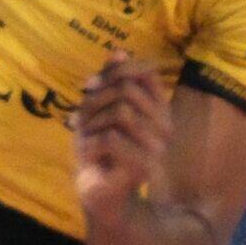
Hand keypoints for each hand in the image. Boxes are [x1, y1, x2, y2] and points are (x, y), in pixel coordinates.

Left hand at [74, 52, 173, 223]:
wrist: (99, 192)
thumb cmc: (100, 146)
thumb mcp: (100, 108)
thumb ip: (110, 80)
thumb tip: (118, 52)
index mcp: (159, 109)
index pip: (146, 70)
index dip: (114, 71)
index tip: (89, 86)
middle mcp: (165, 127)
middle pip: (128, 89)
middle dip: (95, 100)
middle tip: (79, 118)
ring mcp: (158, 149)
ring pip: (121, 112)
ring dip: (92, 122)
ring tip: (83, 136)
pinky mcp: (144, 169)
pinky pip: (113, 139)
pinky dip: (91, 143)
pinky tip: (85, 153)